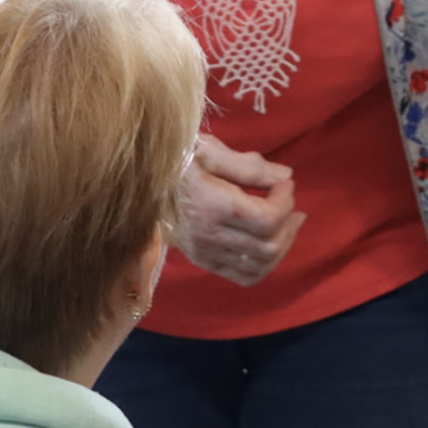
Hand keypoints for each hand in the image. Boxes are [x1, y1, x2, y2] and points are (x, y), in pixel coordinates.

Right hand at [172, 135, 306, 287]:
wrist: (138, 179)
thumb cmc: (175, 158)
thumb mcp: (209, 150)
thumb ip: (249, 166)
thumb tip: (284, 176)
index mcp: (212, 205)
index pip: (267, 219)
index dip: (285, 201)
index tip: (284, 183)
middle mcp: (209, 235)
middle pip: (268, 245)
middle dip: (289, 224)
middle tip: (289, 203)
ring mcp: (205, 252)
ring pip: (260, 265)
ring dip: (282, 245)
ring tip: (287, 223)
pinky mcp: (202, 260)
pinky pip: (243, 277)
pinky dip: (264, 265)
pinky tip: (268, 244)